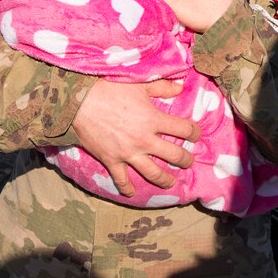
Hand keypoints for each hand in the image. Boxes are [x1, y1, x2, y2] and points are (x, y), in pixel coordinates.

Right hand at [72, 79, 200, 196]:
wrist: (80, 102)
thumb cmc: (110, 90)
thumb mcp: (139, 84)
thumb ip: (162, 87)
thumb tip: (180, 87)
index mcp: (153, 119)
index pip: (184, 129)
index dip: (194, 132)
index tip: (196, 135)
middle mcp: (145, 140)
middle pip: (174, 156)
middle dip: (185, 160)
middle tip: (189, 162)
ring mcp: (129, 153)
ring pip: (153, 173)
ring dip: (165, 180)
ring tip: (171, 183)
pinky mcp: (112, 161)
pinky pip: (122, 180)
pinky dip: (128, 189)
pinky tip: (132, 193)